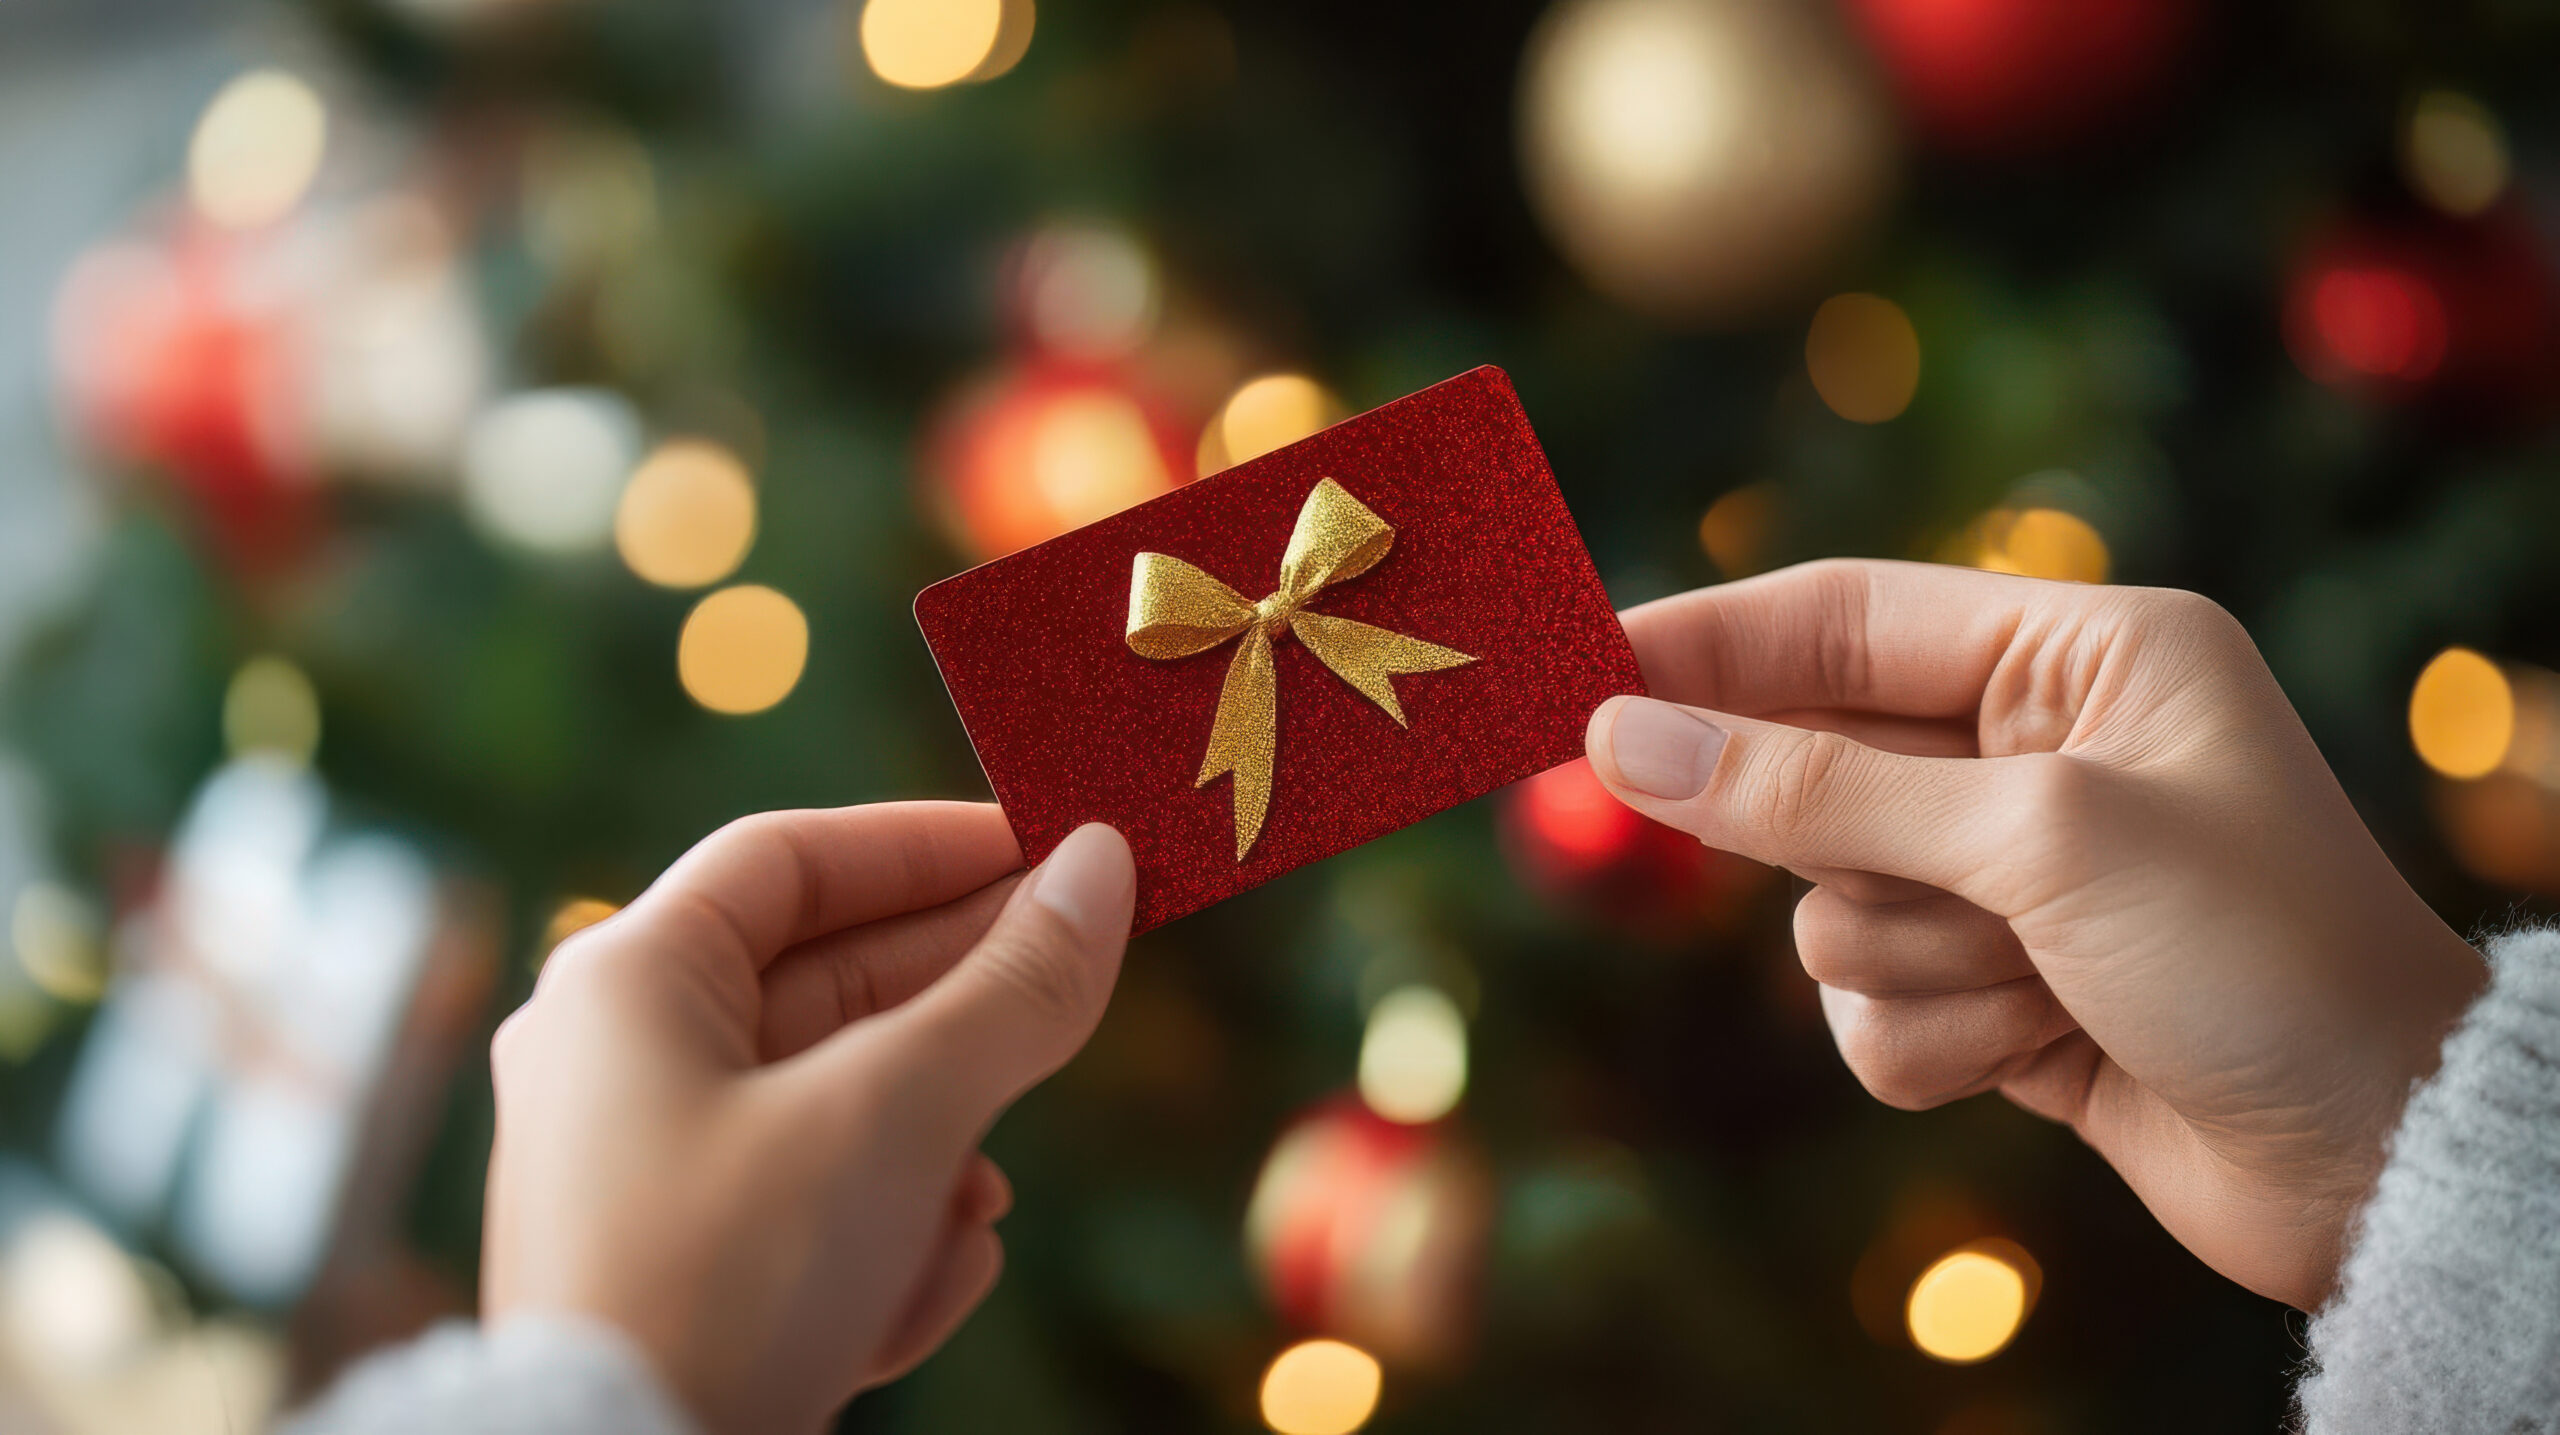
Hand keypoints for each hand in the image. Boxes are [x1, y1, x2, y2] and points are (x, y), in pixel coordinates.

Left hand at [480, 805, 1133, 1432]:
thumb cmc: (734, 1280)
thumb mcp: (899, 1115)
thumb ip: (1013, 987)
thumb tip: (1104, 868)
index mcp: (624, 984)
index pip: (790, 857)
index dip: (927, 843)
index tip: (1049, 846)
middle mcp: (616, 1062)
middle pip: (827, 985)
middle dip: (959, 1016)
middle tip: (1076, 989)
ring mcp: (644, 1172)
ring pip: (838, 1108)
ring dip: (934, 1156)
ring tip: (975, 1206)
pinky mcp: (678, 1269)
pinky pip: (811, 1205)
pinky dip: (882, 1237)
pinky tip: (916, 1289)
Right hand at [1584, 559, 2483, 1309]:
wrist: (2380, 1160)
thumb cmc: (2255, 955)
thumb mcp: (2038, 841)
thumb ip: (1817, 788)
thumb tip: (1624, 738)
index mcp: (2079, 655)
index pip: (1843, 618)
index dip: (1704, 642)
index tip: (1573, 667)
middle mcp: (2038, 753)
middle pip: (1815, 770)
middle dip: (1835, 845)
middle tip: (1823, 862)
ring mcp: (2011, 879)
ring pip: (1826, 908)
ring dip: (1911, 964)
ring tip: (2033, 986)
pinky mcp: (1997, 993)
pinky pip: (1864, 1010)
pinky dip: (1930, 1041)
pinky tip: (2033, 1056)